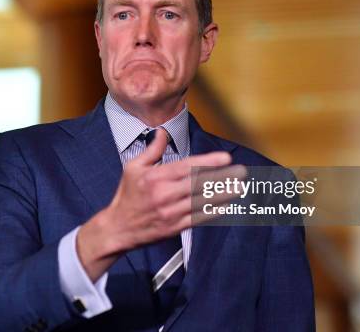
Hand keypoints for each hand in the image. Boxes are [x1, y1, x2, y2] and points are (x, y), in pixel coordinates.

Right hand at [76, 130, 234, 280]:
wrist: (118, 228)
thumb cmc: (127, 196)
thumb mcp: (133, 167)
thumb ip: (152, 150)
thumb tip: (162, 132)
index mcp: (155, 177)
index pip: (187, 167)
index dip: (208, 162)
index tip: (225, 158)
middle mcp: (164, 195)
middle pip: (199, 184)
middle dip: (222, 177)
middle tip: (241, 172)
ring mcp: (170, 213)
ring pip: (202, 202)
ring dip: (223, 194)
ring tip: (239, 187)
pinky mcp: (174, 228)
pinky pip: (198, 219)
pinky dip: (213, 212)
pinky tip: (226, 205)